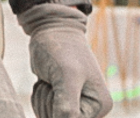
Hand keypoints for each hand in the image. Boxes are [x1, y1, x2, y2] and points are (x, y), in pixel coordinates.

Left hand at [16, 3, 111, 117]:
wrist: (51, 31)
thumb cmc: (61, 48)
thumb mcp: (66, 76)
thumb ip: (67, 107)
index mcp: (100, 105)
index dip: (56, 109)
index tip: (58, 86)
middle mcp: (92, 109)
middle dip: (49, 103)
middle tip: (54, 80)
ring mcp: (77, 106)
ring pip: (48, 117)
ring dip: (42, 99)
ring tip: (52, 79)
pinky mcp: (62, 102)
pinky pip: (43, 112)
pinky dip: (39, 98)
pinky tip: (47, 82)